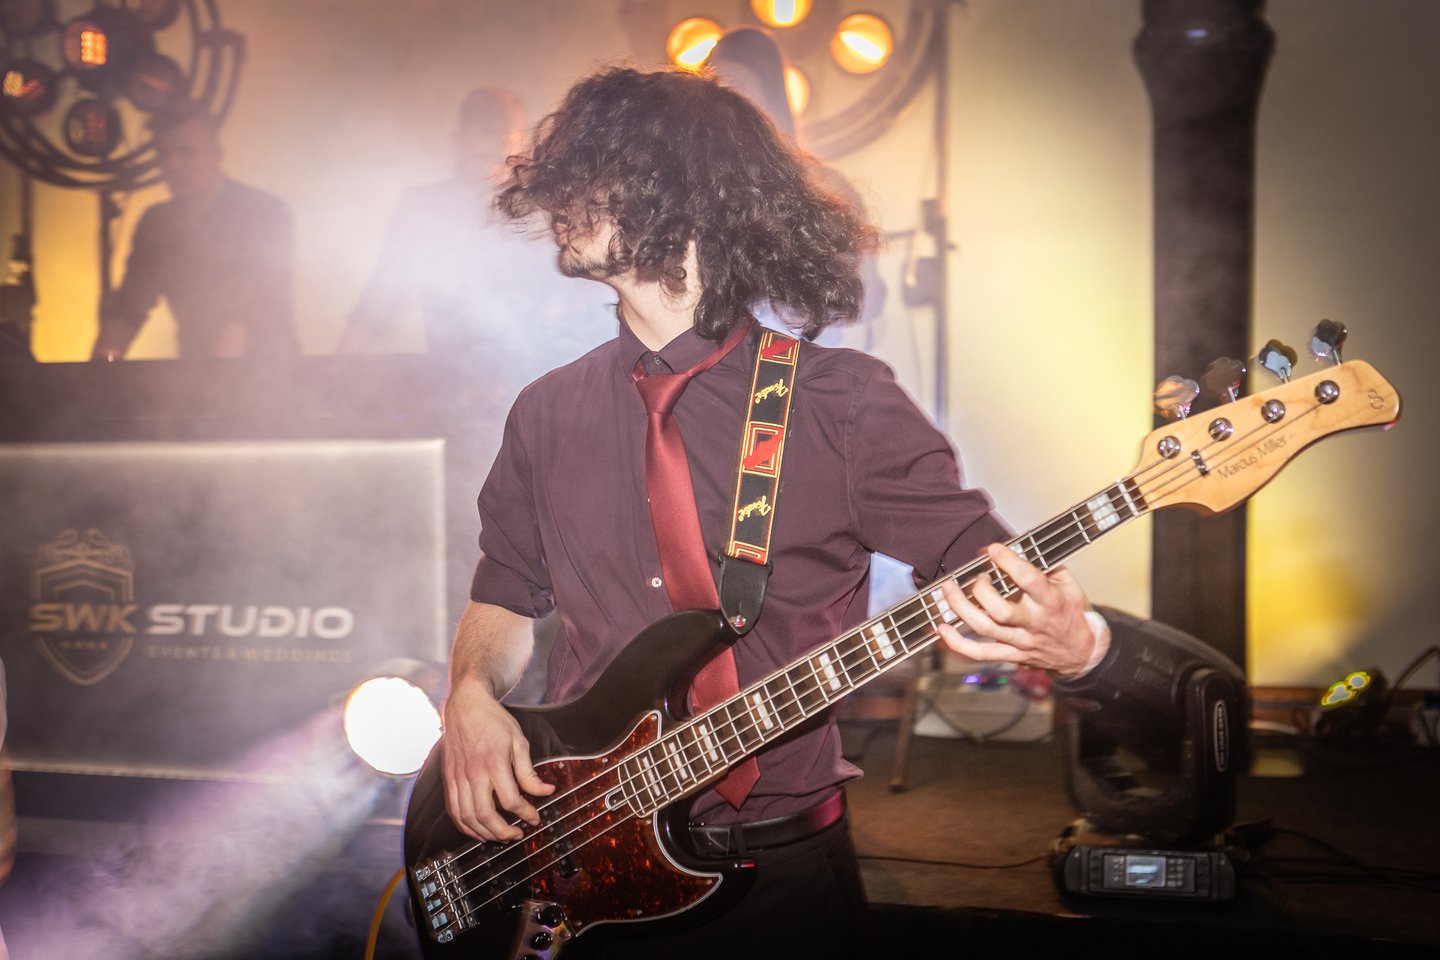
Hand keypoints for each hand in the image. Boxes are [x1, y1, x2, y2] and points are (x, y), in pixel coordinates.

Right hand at [441, 677, 554, 841]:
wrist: (465, 705)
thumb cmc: (493, 720)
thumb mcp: (519, 741)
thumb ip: (529, 771)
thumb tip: (546, 791)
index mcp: (493, 762)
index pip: (510, 800)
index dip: (525, 814)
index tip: (535, 818)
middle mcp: (472, 773)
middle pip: (485, 815)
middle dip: (504, 832)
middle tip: (518, 834)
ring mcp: (457, 778)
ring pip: (467, 817)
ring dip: (485, 834)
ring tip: (501, 836)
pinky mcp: (449, 780)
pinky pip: (453, 811)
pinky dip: (465, 826)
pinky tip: (478, 830)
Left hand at [936, 543, 1101, 677]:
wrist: (1083, 652)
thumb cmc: (1072, 613)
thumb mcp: (1068, 584)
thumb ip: (1044, 565)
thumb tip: (1013, 549)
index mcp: (1050, 601)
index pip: (1029, 580)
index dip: (1008, 562)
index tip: (993, 549)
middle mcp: (1034, 622)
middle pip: (1000, 610)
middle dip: (981, 590)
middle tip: (977, 577)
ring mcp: (1020, 641)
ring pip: (986, 628)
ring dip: (962, 608)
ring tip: (948, 590)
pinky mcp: (1011, 655)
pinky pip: (981, 653)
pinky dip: (958, 643)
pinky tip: (943, 628)